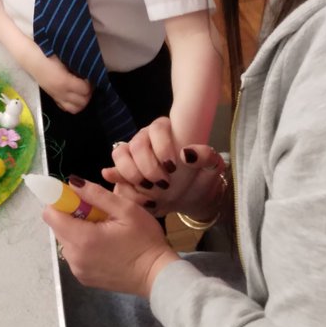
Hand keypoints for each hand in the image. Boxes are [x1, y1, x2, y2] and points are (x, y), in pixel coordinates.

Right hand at [32, 54, 91, 113]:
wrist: (34, 60)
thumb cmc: (50, 55)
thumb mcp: (66, 58)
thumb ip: (78, 67)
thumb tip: (89, 71)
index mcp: (65, 82)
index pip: (85, 90)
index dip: (90, 83)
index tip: (89, 76)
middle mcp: (61, 93)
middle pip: (83, 101)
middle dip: (88, 93)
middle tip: (88, 84)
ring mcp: (57, 97)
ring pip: (75, 109)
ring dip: (82, 101)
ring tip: (83, 91)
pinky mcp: (53, 98)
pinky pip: (66, 108)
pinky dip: (73, 104)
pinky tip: (74, 95)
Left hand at [43, 177, 178, 297]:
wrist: (157, 275)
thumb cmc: (145, 240)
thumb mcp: (126, 210)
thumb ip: (96, 194)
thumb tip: (72, 182)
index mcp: (82, 238)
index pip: (50, 214)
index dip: (60, 200)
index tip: (77, 197)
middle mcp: (73, 256)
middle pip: (57, 227)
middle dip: (71, 214)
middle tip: (98, 213)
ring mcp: (77, 270)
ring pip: (65, 240)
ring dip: (77, 230)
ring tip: (104, 230)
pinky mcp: (83, 278)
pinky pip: (74, 254)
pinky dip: (82, 245)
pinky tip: (104, 245)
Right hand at [103, 117, 227, 219]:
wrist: (188, 198)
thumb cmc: (199, 179)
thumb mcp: (212, 169)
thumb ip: (207, 157)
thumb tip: (187, 153)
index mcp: (169, 132)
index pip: (159, 128)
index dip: (163, 146)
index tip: (173, 167)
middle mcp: (147, 138)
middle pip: (138, 143)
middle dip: (148, 166)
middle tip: (162, 184)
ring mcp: (133, 153)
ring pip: (121, 153)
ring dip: (131, 173)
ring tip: (146, 188)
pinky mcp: (124, 169)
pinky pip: (114, 169)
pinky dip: (117, 178)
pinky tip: (121, 186)